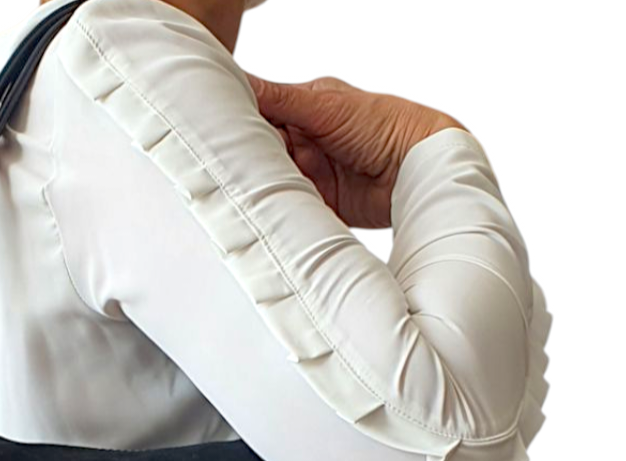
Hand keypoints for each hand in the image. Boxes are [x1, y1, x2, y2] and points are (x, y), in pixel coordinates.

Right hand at [242, 72, 465, 228]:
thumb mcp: (326, 106)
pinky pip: (287, 207)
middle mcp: (302, 140)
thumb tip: (239, 81)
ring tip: (238, 188)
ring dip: (256, 185)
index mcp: (302, 108)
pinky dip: (275, 210)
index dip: (232, 120)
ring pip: (267, 180)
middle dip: (241, 158)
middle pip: (257, 150)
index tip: (208, 128)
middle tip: (220, 165)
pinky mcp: (316, 204)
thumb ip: (280, 99)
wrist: (420, 170)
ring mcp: (308, 173)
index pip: (256, 111)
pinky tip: (261, 209)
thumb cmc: (387, 125)